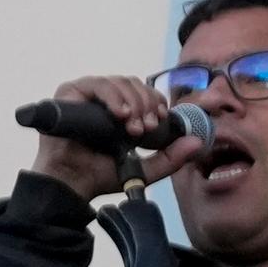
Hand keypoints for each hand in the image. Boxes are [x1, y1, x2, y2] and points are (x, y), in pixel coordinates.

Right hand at [27, 74, 205, 196]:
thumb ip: (171, 158)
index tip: (159, 119)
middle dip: (146, 104)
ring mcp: (86, 94)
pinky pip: (97, 84)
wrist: (72, 184)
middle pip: (134, 84)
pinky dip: (113, 96)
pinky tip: (120, 114)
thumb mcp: (144, 168)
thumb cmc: (101, 174)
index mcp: (120, 109)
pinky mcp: (69, 93)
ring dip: (133, 102)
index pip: (144, 93)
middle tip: (146, 128)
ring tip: (132, 127)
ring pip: (120, 82)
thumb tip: (198, 142)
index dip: (155, 101)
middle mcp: (103, 98)